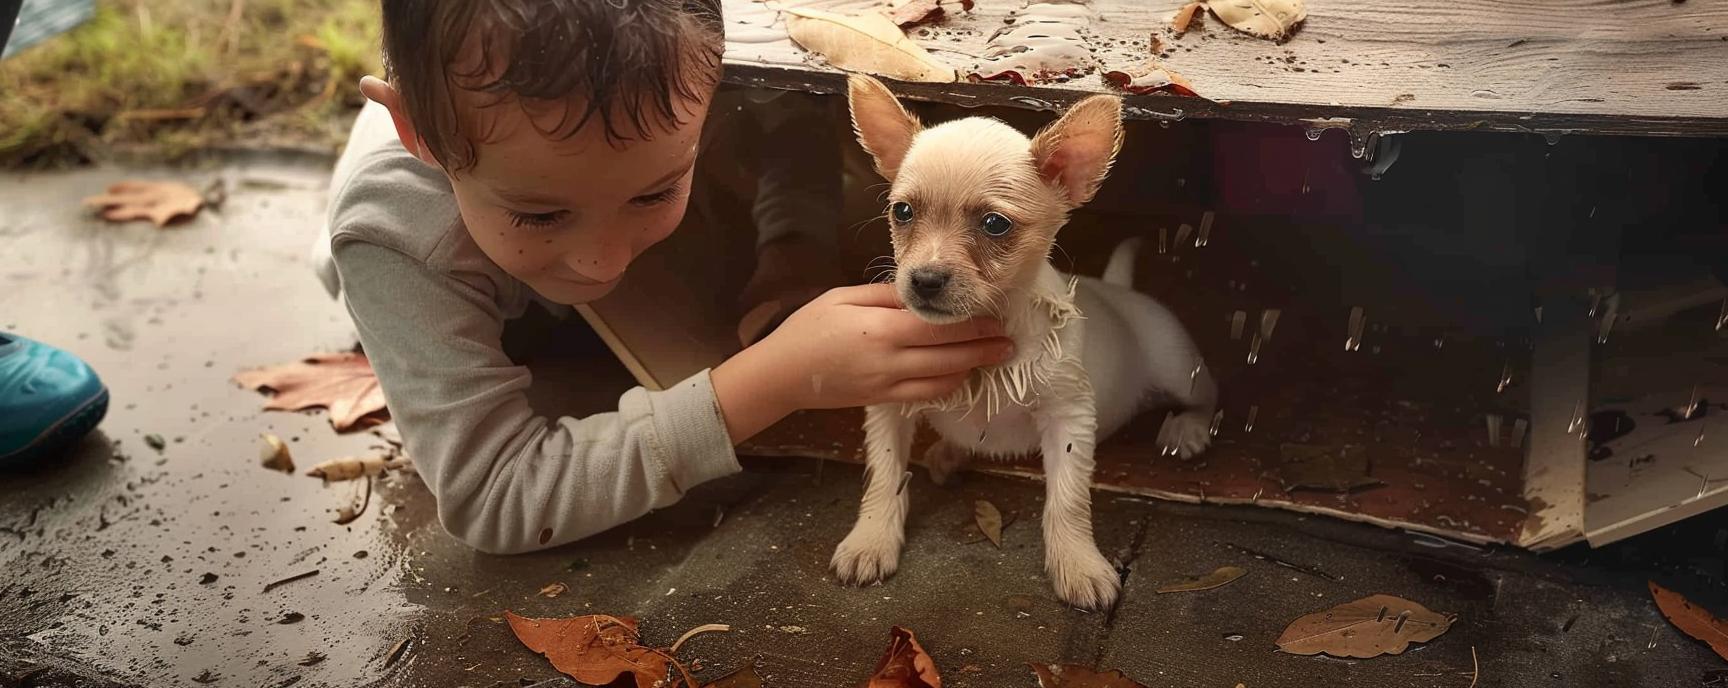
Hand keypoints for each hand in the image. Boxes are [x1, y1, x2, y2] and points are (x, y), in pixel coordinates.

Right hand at [712, 283, 1013, 441]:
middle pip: (950, 356)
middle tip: (1009, 341)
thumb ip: (886, 296)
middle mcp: (890, 361)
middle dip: (984, 349)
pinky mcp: (885, 400)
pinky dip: (948, 385)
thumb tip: (923, 293)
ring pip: (943, 381)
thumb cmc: (808, 328)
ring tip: (992, 356)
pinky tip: (960, 373)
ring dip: (971, 368)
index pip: (939, 327)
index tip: (996, 319)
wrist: (782, 374)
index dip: (973, 325)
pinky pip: (926, 396)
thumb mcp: (844, 297)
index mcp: (880, 329)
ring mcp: (888, 385)